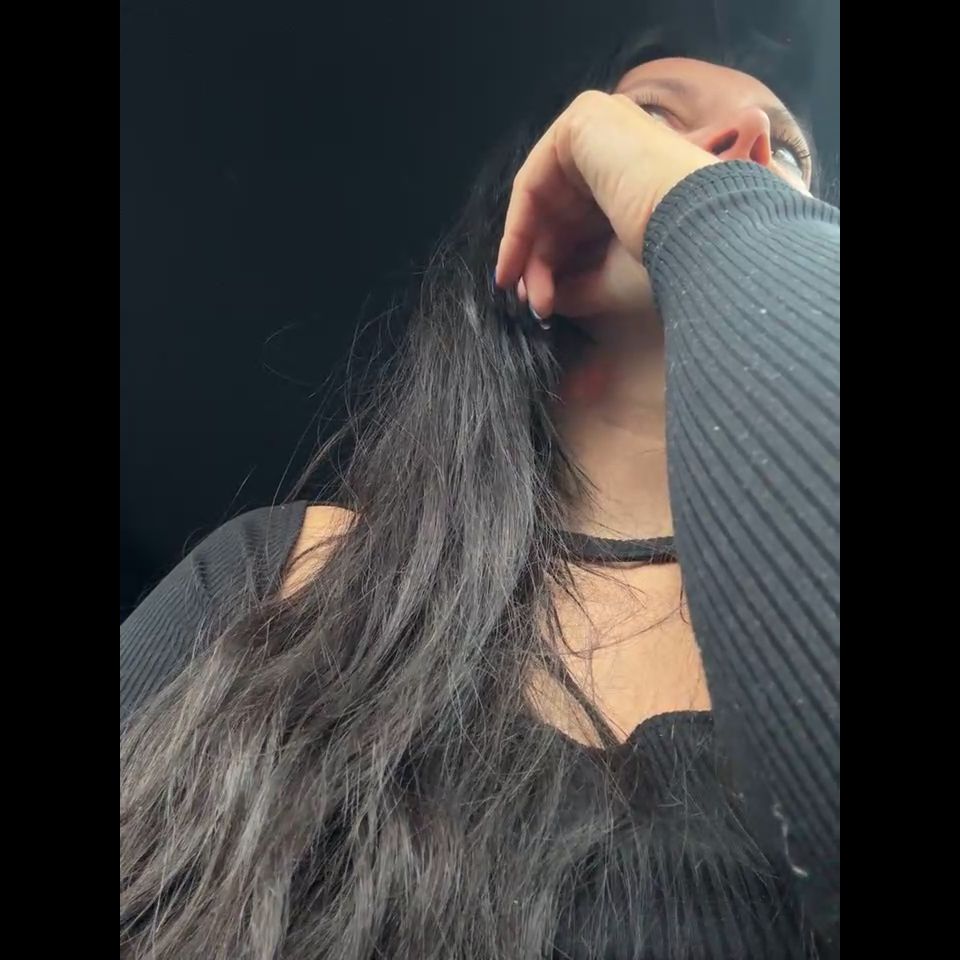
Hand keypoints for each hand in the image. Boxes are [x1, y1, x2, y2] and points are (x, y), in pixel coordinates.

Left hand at [494, 90, 718, 320]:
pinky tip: (515, 264)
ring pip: (544, 197)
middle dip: (540, 263)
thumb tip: (542, 299)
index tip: (541, 303)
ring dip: (529, 253)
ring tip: (530, 296)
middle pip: (559, 209)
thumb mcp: (613, 276)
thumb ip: (574, 283)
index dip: (555, 263)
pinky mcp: (583, 119)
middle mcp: (620, 145)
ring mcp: (603, 125)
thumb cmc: (673, 256)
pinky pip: (534, 178)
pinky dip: (520, 224)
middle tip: (532, 302)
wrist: (702, 229)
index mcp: (638, 175)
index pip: (580, 220)